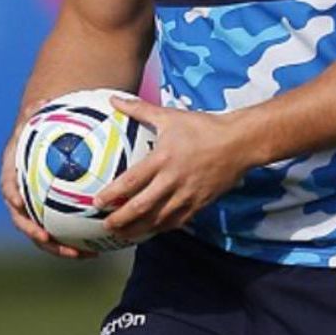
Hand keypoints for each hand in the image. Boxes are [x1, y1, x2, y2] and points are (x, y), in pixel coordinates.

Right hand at [0, 106, 96, 259]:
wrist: (46, 143)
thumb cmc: (44, 129)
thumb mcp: (40, 120)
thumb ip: (39, 114)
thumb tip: (42, 101)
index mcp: (15, 175)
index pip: (9, 188)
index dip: (13, 199)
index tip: (21, 205)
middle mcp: (23, 198)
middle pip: (25, 221)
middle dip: (38, 235)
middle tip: (53, 240)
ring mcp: (38, 210)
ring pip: (45, 235)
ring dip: (61, 247)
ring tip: (85, 254)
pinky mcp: (55, 217)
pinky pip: (65, 232)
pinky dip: (78, 240)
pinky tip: (101, 246)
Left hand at [95, 97, 249, 240]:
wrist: (238, 142)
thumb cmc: (203, 127)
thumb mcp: (170, 116)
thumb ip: (139, 109)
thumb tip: (114, 99)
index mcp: (163, 158)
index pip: (131, 181)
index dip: (112, 195)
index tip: (96, 203)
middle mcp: (173, 180)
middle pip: (141, 207)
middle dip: (120, 219)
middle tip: (105, 225)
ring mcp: (187, 195)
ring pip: (158, 219)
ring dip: (138, 229)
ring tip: (122, 235)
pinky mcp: (199, 204)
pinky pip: (177, 221)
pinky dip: (161, 228)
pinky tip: (150, 231)